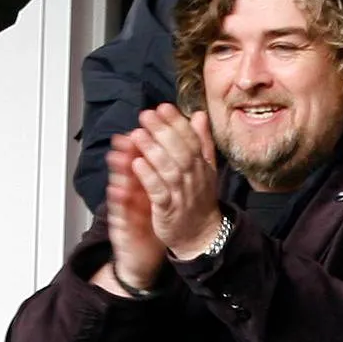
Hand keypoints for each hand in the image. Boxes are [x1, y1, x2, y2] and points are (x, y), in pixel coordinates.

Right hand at [100, 134, 165, 294]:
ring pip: (121, 185)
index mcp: (148, 182)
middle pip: (131, 167)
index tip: (151, 121)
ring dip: (119, 170)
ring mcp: (126, 207)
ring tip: (117, 156)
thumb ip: (173, 168)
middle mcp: (134, 192)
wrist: (149, 255)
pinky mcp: (122, 225)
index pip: (147, 156)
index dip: (150, 139)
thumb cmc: (158, 220)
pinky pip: (120, 211)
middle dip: (131, 149)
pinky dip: (119, 200)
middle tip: (130, 134)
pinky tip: (118, 189)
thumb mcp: (167, 193)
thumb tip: (182, 142)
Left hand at [130, 105, 222, 259]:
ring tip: (137, 134)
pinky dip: (149, 177)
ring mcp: (182, 194)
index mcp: (202, 165)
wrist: (201, 235)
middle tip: (145, 115)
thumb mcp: (205, 168)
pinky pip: (159, 192)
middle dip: (163, 131)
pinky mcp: (168, 210)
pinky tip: (137, 163)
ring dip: (152, 150)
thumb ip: (201, 141)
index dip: (177, 122)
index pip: (191, 139)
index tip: (163, 107)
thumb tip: (199, 114)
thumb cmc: (199, 198)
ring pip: (169, 169)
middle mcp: (194, 177)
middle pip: (180, 151)